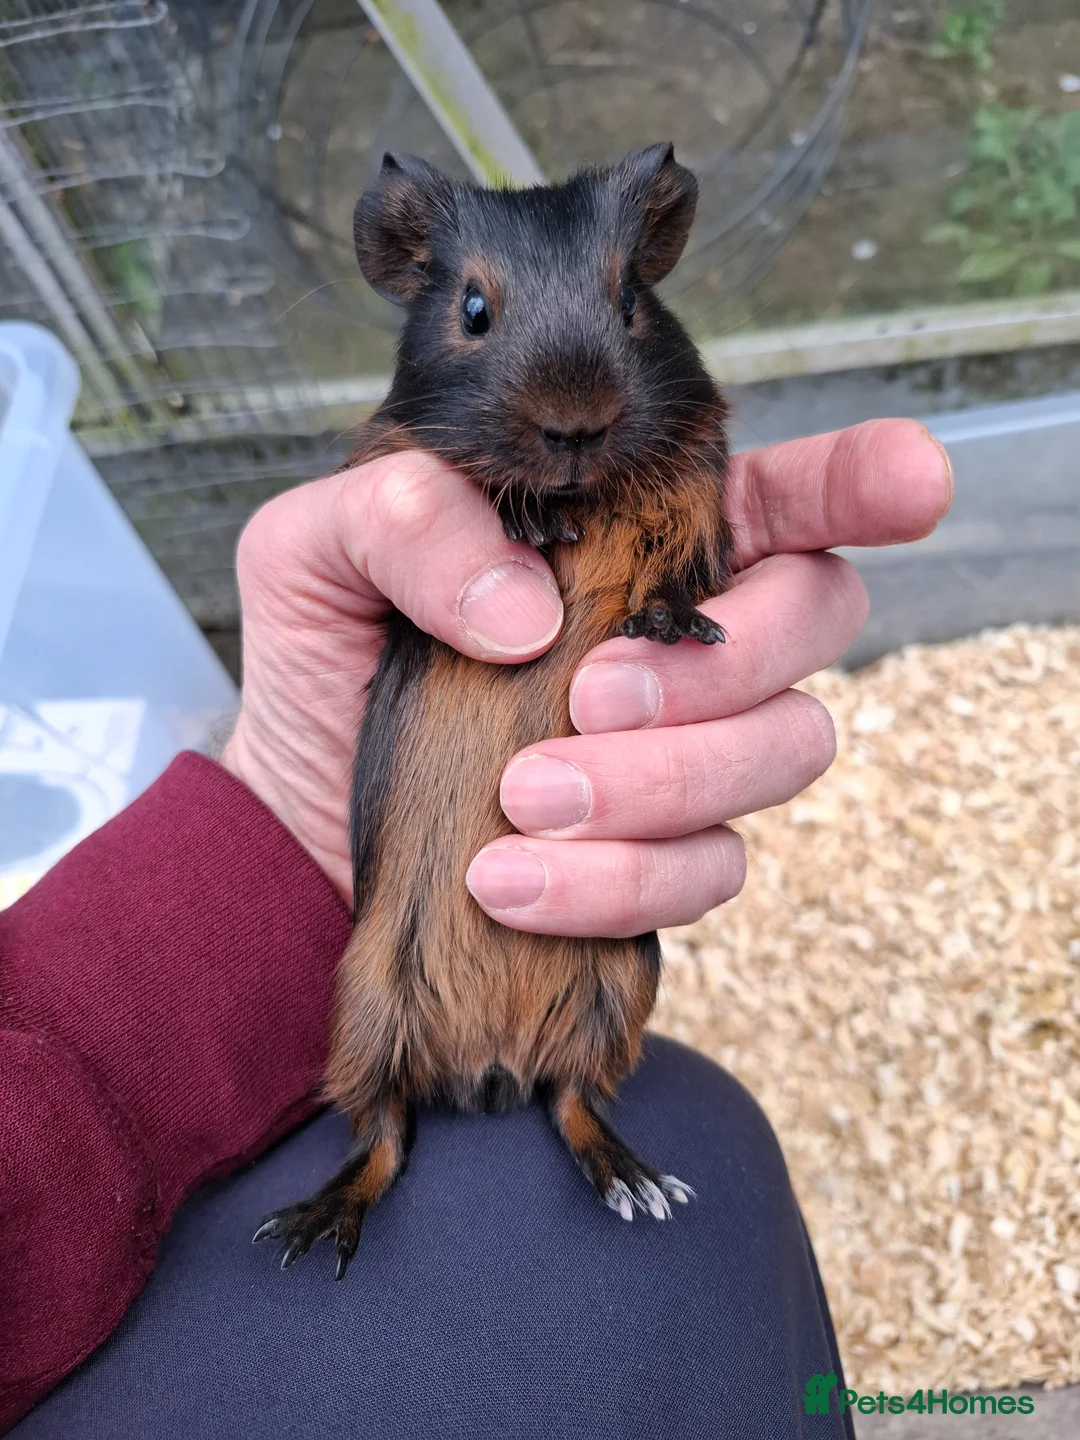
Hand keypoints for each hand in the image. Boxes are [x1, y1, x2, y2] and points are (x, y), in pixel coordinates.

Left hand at [222, 423, 951, 928]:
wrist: (300, 814)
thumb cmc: (330, 660)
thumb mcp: (318, 549)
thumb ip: (403, 517)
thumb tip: (528, 610)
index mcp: (632, 534)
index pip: (780, 493)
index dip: (863, 482)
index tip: (912, 484)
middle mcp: (684, 635)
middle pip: (816, 618)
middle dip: (724, 663)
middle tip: (589, 696)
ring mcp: (684, 751)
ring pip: (783, 750)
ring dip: (662, 781)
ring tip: (521, 799)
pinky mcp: (658, 856)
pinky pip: (707, 871)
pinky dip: (617, 882)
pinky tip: (511, 880)